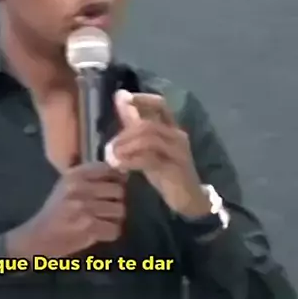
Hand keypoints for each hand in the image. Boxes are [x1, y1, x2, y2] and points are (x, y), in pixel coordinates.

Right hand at [7, 163, 125, 258]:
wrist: (39, 236)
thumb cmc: (56, 211)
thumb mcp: (66, 185)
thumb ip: (91, 178)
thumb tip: (122, 174)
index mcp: (74, 175)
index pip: (106, 169)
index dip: (115, 178)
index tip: (112, 186)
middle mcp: (80, 188)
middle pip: (118, 190)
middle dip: (115, 201)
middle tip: (105, 208)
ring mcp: (85, 208)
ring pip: (119, 210)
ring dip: (113, 218)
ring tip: (101, 221)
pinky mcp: (89, 227)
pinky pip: (115, 229)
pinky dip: (109, 233)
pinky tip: (98, 232)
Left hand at [107, 91, 211, 217]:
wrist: (189, 200)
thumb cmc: (166, 172)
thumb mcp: (148, 148)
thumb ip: (135, 126)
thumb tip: (120, 98)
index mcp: (172, 129)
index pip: (160, 105)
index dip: (142, 100)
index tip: (123, 98)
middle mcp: (177, 136)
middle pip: (147, 125)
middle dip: (124, 135)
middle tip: (109, 148)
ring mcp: (178, 152)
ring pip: (148, 140)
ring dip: (125, 147)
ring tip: (112, 158)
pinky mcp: (175, 169)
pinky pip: (149, 159)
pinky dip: (130, 161)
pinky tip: (120, 167)